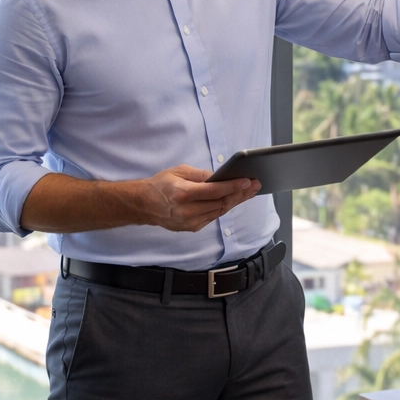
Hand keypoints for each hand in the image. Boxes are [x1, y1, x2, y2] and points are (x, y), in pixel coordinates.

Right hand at [140, 165, 260, 232]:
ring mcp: (190, 222)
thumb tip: (220, 177)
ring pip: (220, 211)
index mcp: (183, 193)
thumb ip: (201, 175)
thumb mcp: (179, 171)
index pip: (214, 191)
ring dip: (236, 201)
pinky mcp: (192, 228)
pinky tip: (235, 200)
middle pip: (221, 203)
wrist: (144, 205)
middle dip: (240, 193)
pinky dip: (225, 208)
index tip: (247, 180)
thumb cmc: (161, 184)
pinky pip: (213, 217)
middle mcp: (187, 210)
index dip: (233, 186)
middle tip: (255, 185)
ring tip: (249, 191)